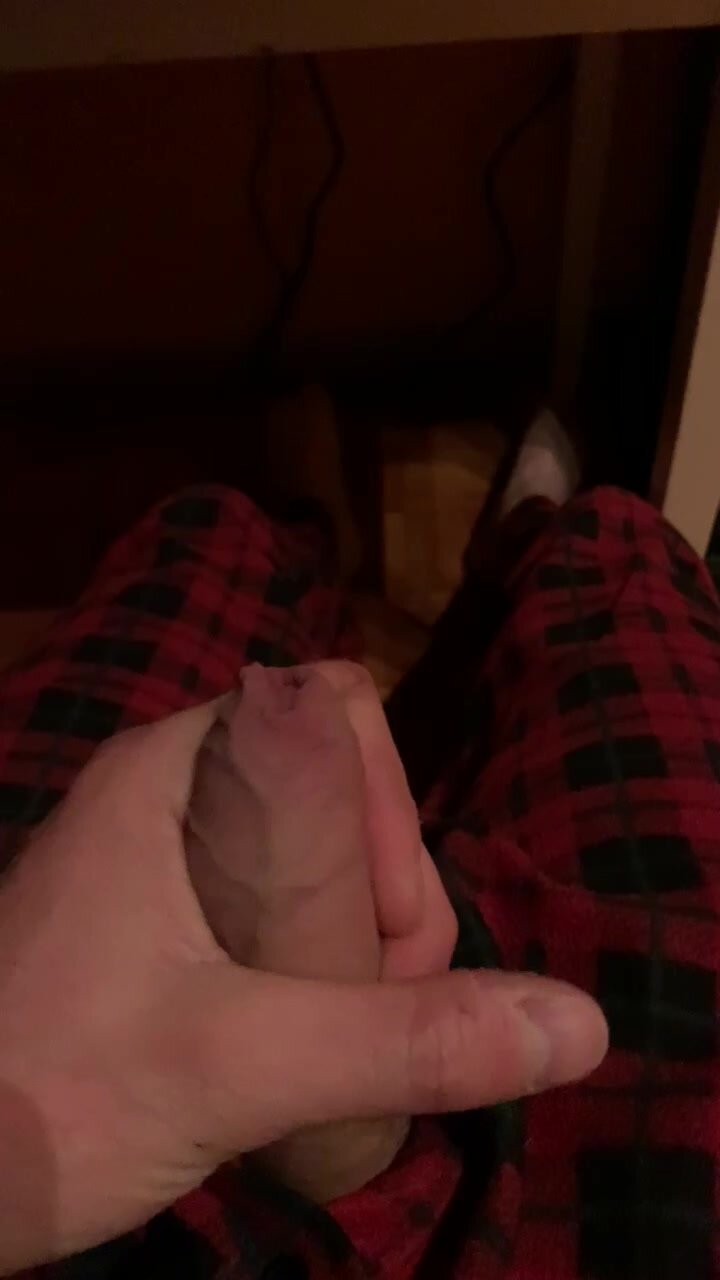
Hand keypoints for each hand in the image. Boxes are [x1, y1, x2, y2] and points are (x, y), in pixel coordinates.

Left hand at [0, 686, 607, 1271]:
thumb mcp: (242, 1065)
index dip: (387, 807)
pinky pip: (278, 908)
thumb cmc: (54, 1093)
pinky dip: (318, 965)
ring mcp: (162, 862)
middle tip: (372, 1004)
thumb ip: (404, 1042)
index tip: (384, 923)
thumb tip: (581, 1023)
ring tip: (336, 1042)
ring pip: (315, 859)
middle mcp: (169, 793)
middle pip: (339, 793)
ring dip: (360, 944)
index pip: (335, 713)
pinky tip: (311, 1041)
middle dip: (388, 894)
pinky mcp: (160, 926)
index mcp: (174, 770)